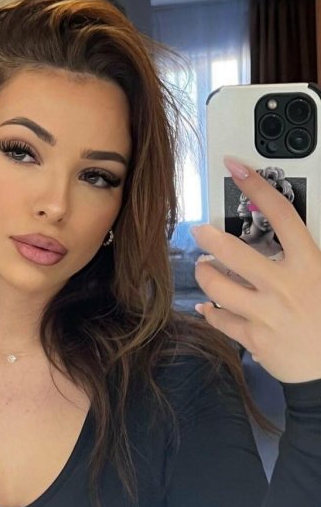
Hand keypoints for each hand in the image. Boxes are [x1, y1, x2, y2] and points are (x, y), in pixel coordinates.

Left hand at [191, 156, 320, 383]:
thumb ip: (300, 259)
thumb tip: (275, 239)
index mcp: (308, 264)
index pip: (281, 215)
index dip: (257, 187)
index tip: (236, 168)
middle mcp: (284, 285)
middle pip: (234, 251)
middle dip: (209, 237)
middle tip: (199, 231)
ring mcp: (266, 313)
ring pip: (217, 285)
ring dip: (204, 274)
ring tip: (204, 268)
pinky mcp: (253, 338)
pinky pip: (219, 318)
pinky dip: (210, 310)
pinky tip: (208, 306)